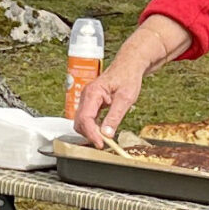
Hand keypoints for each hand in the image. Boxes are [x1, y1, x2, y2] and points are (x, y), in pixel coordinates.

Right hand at [75, 16, 193, 142]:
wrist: (128, 65)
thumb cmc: (128, 77)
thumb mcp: (125, 98)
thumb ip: (115, 116)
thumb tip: (107, 134)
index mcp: (93, 93)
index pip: (86, 118)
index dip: (92, 134)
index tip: (101, 144)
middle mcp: (86, 96)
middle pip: (80, 122)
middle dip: (90, 134)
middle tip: (105, 143)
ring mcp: (87, 99)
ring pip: (81, 122)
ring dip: (90, 132)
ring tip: (105, 139)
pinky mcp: (91, 103)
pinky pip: (87, 118)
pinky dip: (93, 127)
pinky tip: (103, 131)